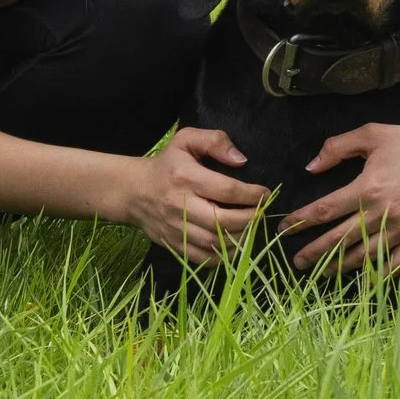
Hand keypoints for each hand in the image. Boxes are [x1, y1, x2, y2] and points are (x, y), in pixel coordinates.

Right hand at [121, 128, 268, 265]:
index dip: (251, 195)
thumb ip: (215, 141)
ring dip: (240, 238)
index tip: (265, 194)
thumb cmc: (167, 164)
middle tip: (261, 213)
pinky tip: (235, 244)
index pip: (226, 190)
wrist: (134, 191)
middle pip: (222, 221)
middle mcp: (180, 205)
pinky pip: (203, 259)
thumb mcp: (186, 140)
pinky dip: (224, 257)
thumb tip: (241, 160)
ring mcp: (176, 228)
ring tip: (251, 228)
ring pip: (214, 242)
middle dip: (249, 219)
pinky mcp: (174, 244)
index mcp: (186, 177)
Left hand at [280, 121, 399, 277]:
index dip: (301, 222)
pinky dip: (379, 274)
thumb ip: (337, 147)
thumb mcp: (372, 134)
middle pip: (340, 239)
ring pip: (365, 256)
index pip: (325, 210)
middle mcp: (383, 212)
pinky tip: (365, 279)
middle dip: (314, 252)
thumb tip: (310, 167)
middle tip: (297, 262)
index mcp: (368, 187)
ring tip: (324, 271)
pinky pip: (396, 264)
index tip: (284, 229)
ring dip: (341, 266)